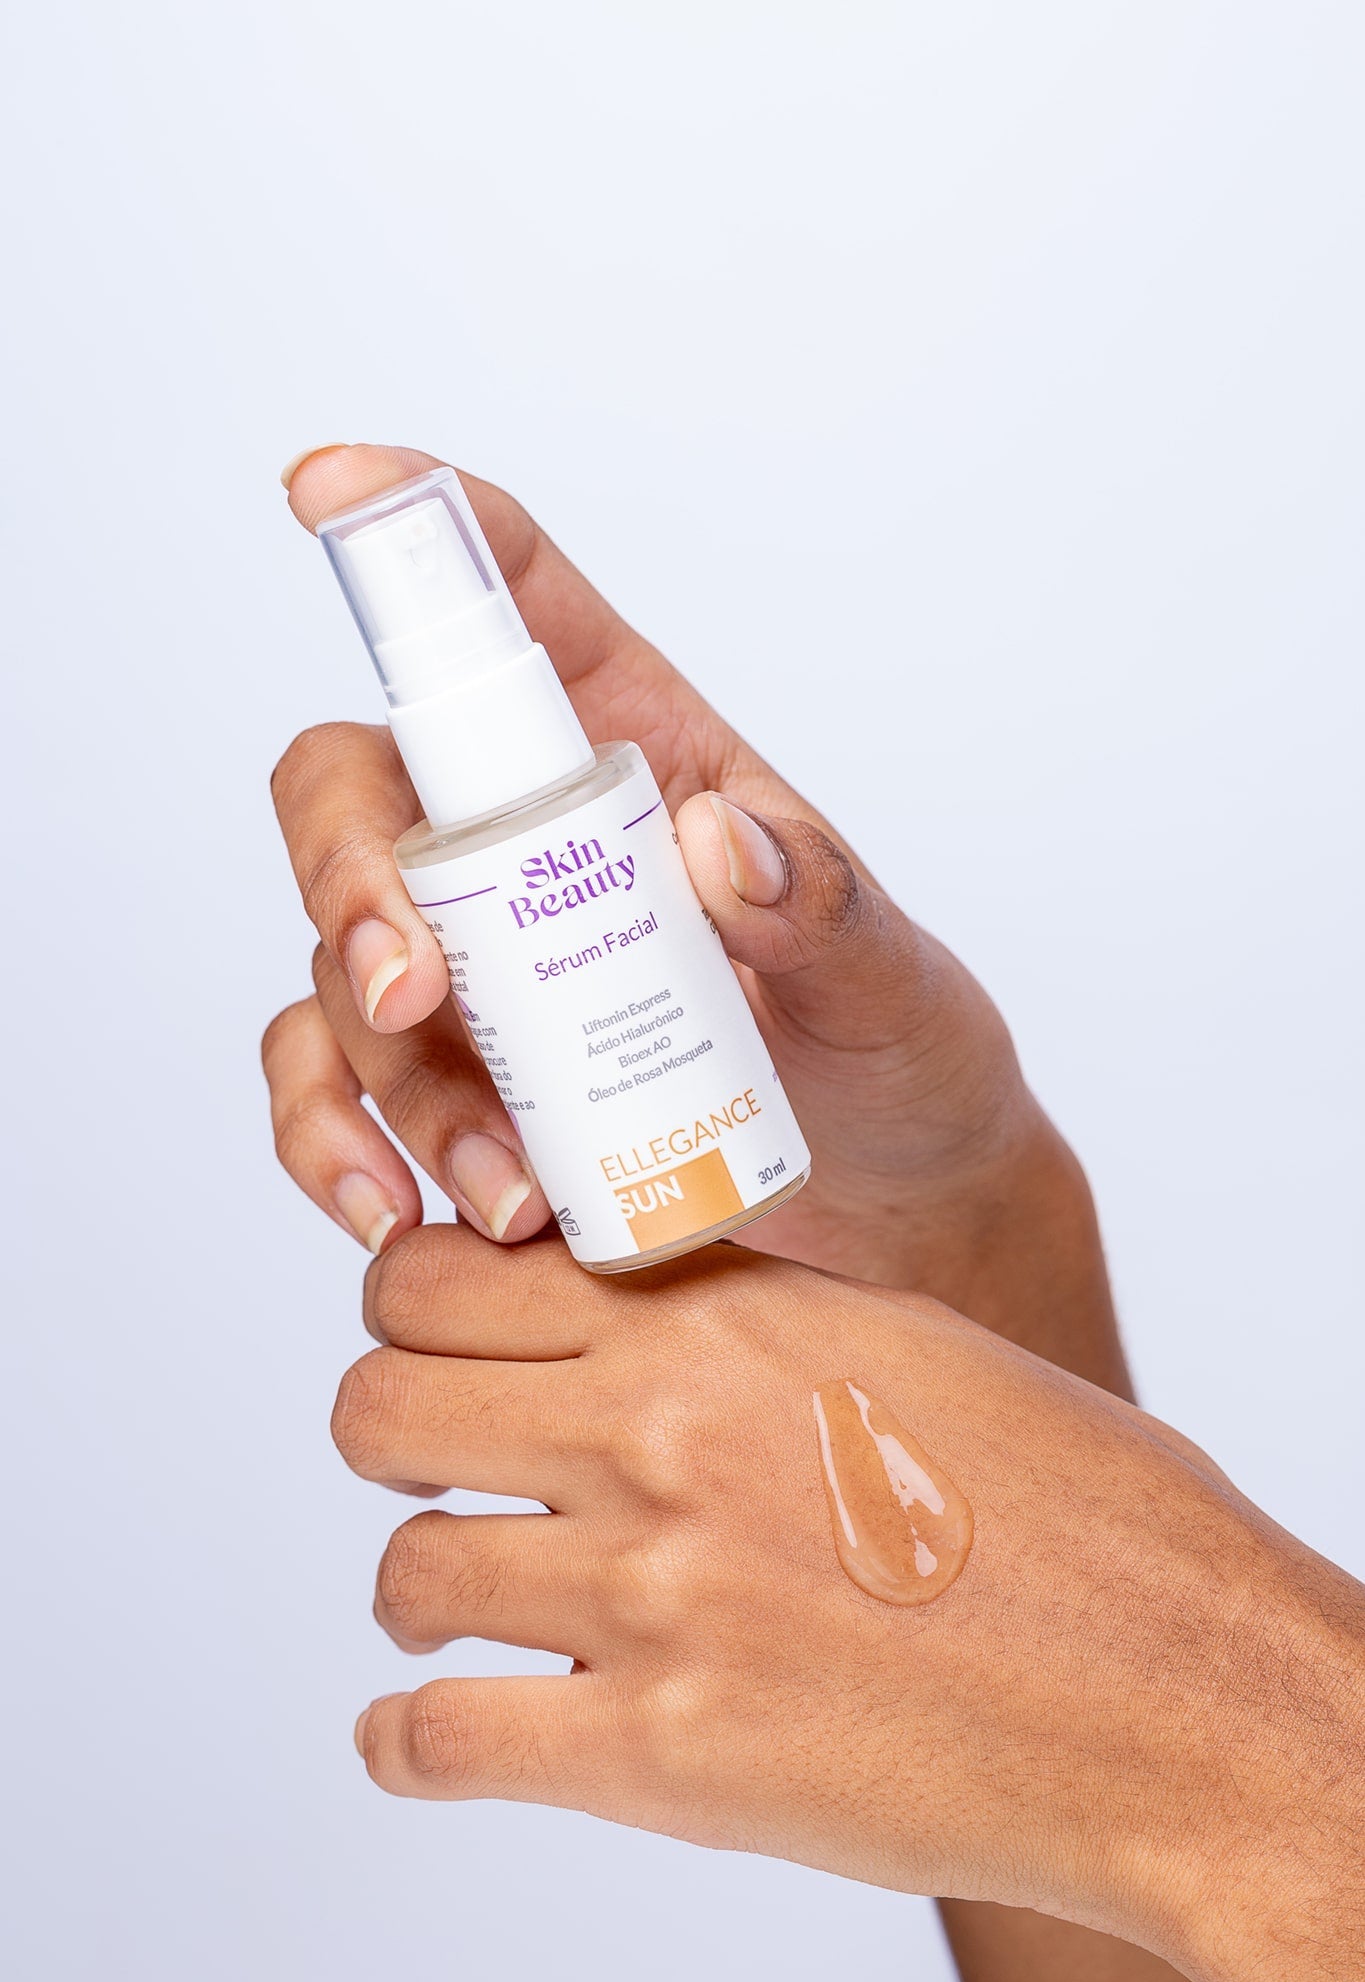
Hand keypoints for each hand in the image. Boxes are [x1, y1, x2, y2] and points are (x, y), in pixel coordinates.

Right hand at [265, 441, 1051, 1293]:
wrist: (893, 1208)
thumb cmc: (893, 1055)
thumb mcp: (888, 977)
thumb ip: (824, 908)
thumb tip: (722, 845)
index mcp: (634, 749)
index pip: (513, 601)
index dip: (417, 524)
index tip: (330, 487)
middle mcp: (526, 840)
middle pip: (357, 792)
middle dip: (352, 879)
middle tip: (417, 993)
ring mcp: (477, 963)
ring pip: (336, 964)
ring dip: (384, 1076)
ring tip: (505, 1186)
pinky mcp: (452, 1081)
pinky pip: (330, 1089)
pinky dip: (336, 1148)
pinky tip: (398, 1212)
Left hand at [336, 1227, 1364, 1981]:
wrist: (1173, 1689)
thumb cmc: (1071, 1508)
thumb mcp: (897, 1344)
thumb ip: (737, 1318)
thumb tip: (621, 1308)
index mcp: (718, 1323)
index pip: (442, 1277)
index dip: (411, 1312)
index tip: (436, 1342)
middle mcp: (662, 1438)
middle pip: (378, 1405)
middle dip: (392, 1432)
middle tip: (442, 1466)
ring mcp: (655, 1596)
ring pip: (404, 1568)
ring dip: (420, 1586)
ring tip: (470, 1601)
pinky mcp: (664, 1756)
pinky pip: (439, 1740)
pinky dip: (408, 1741)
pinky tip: (428, 1733)